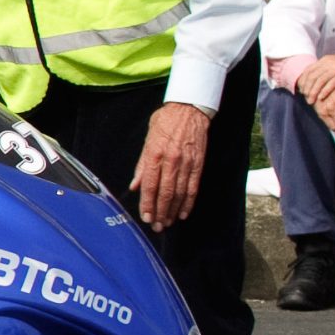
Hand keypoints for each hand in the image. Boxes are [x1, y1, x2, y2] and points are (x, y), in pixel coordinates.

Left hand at [128, 102, 210, 229]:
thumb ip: (141, 165)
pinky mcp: (199, 163)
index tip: (145, 217)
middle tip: (157, 226)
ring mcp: (186, 163)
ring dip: (173, 211)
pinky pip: (193, 187)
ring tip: (168, 222)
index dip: (147, 204)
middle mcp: (170, 161)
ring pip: (179, 193)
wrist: (189, 108)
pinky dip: (189, 202)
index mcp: (155, 155)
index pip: (149, 186)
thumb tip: (135, 185)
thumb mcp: (148, 140)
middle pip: (165, 193)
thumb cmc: (165, 122)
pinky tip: (184, 212)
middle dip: (160, 213)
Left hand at [295, 48, 334, 102]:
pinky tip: (321, 98)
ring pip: (319, 81)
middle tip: (305, 98)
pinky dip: (324, 91)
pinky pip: (331, 83)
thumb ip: (327, 69)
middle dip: (307, 89)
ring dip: (313, 92)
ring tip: (311, 101)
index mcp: (325, 60)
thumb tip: (317, 79)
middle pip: (312, 77)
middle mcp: (328, 62)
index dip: (303, 81)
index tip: (301, 91)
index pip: (308, 71)